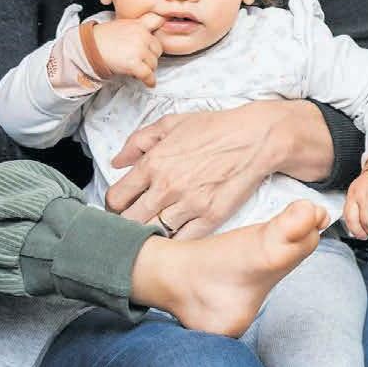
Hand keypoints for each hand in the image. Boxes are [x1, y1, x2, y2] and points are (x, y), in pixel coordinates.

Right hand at [89, 14, 163, 85]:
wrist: (88, 48)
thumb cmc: (101, 38)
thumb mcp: (121, 25)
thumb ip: (137, 27)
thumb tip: (148, 34)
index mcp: (138, 24)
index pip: (158, 20)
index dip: (162, 26)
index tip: (165, 31)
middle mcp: (141, 35)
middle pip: (157, 49)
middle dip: (151, 56)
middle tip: (141, 60)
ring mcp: (139, 49)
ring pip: (154, 64)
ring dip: (147, 68)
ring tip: (137, 68)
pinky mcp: (134, 64)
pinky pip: (148, 75)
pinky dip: (149, 81)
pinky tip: (148, 82)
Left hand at [105, 102, 293, 237]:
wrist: (255, 138)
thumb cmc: (214, 128)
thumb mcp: (170, 123)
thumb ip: (138, 141)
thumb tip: (117, 162)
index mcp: (153, 163)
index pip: (116, 198)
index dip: (113, 206)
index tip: (119, 208)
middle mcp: (167, 187)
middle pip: (130, 221)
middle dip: (125, 225)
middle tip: (130, 224)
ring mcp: (189, 205)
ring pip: (154, 234)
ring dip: (149, 235)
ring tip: (151, 232)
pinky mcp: (211, 218)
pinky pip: (183, 241)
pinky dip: (175, 243)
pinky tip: (174, 237)